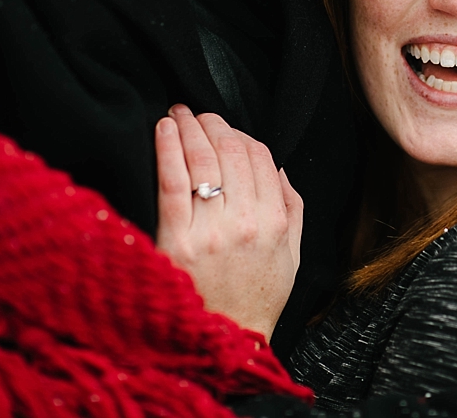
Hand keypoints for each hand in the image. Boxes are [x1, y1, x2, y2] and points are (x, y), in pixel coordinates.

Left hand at [155, 105, 302, 339]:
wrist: (226, 342)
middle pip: (231, 151)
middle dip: (213, 123)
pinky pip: (173, 181)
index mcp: (276, 221)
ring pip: (203, 159)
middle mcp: (247, 221)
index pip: (260, 157)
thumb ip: (293, 207)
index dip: (241, 134)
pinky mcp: (179, 239)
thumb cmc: (257, 299)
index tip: (225, 128)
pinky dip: (168, 148)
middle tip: (197, 113)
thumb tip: (278, 167)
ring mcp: (212, 230)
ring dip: (189, 127)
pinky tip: (164, 129)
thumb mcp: (293, 256)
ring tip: (178, 113)